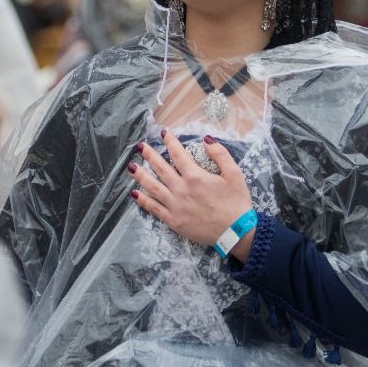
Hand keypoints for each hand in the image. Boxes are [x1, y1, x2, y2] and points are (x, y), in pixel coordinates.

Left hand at [130, 130, 254, 259]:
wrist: (235, 232)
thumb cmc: (236, 203)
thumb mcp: (234, 174)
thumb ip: (220, 154)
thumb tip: (206, 139)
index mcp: (195, 176)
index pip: (178, 155)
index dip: (170, 142)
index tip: (163, 133)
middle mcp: (181, 189)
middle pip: (161, 168)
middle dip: (149, 155)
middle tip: (140, 147)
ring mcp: (175, 205)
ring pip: (153, 187)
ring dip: (141, 176)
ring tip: (131, 167)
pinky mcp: (173, 220)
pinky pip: (154, 208)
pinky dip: (143, 200)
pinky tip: (135, 194)